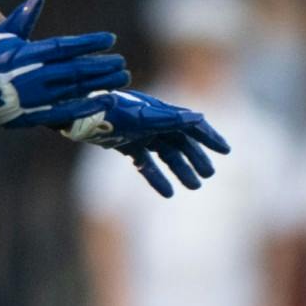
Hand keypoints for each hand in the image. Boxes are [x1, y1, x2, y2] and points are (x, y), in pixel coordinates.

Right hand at [0, 0, 129, 128]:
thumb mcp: (4, 33)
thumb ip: (26, 14)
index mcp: (28, 54)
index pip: (65, 47)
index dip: (89, 42)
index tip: (111, 38)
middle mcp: (35, 75)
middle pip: (76, 70)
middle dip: (102, 65)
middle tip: (122, 62)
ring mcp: (38, 97)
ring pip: (76, 89)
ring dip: (101, 84)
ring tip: (123, 77)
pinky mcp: (37, 114)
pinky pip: (67, 112)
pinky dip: (87, 106)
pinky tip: (106, 100)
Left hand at [60, 89, 230, 195]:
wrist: (80, 115)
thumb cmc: (113, 113)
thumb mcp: (144, 117)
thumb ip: (170, 119)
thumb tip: (198, 118)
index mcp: (163, 113)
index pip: (193, 126)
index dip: (210, 138)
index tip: (226, 151)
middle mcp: (155, 123)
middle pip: (182, 142)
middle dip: (197, 158)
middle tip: (209, 175)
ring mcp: (141, 134)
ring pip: (166, 154)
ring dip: (180, 169)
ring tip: (194, 187)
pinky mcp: (126, 145)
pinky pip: (146, 164)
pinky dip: (156, 177)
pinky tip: (167, 192)